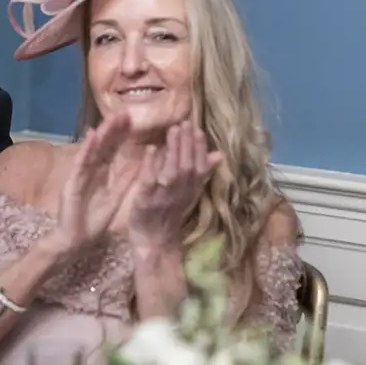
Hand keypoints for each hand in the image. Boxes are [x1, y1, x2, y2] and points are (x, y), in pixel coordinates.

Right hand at [45, 115, 143, 255]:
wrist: (75, 240)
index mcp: (101, 173)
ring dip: (102, 134)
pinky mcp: (71, 183)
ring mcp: (79, 175)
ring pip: (93, 150)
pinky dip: (86, 150)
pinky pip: (81, 164)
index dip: (121, 135)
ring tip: (112, 118)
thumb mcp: (115, 196)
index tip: (133, 119)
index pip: (112, 149)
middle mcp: (90, 170)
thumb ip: (125, 179)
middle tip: (125, 112)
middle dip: (114, 129)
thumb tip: (141, 162)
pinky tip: (92, 136)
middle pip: (103, 146)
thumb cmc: (93, 220)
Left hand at [125, 122, 221, 250]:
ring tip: (173, 130)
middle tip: (185, 123)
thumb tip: (219, 154)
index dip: (200, 149)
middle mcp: (181, 193)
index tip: (198, 130)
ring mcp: (163, 197)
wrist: (154, 241)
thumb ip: (202, 172)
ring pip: (172, 171)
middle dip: (188, 144)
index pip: (200, 167)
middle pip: (188, 166)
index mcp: (192, 191)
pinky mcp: (146, 201)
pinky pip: (150, 181)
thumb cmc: (170, 213)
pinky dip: (152, 165)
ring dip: (174, 150)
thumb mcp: (189, 194)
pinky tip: (152, 149)